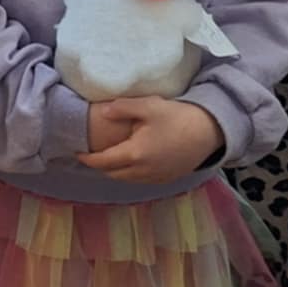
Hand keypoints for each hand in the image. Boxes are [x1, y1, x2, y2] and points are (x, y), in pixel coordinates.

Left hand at [76, 97, 222, 183]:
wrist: (210, 132)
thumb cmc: (178, 117)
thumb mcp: (149, 106)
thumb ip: (122, 108)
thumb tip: (102, 111)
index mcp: (134, 155)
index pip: (102, 161)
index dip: (87, 158)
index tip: (77, 152)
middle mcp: (142, 172)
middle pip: (112, 173)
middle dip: (100, 165)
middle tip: (93, 153)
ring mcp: (156, 178)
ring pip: (126, 179)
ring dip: (116, 170)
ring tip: (110, 157)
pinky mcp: (167, 179)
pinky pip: (141, 180)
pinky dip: (131, 173)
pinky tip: (133, 161)